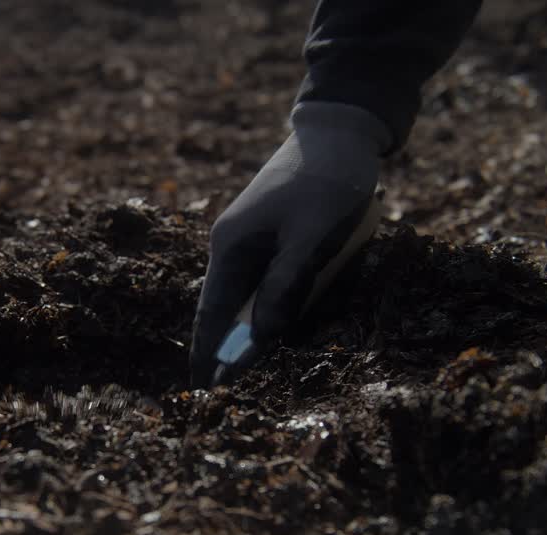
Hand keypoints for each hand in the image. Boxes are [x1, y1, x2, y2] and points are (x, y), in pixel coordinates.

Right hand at [189, 102, 389, 386]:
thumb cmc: (329, 180)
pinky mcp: (273, 236)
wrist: (342, 129)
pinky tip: (270, 330)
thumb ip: (286, 286)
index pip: (212, 314)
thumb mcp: (312, 237)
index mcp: (232, 246)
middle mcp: (233, 245)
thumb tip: (258, 339)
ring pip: (243, 298)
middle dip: (224, 350)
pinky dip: (263, 310)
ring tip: (243, 372)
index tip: (203, 391)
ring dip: (243, 333)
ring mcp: (252, 239)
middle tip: (226, 394)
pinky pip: (262, 283)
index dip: (208, 354)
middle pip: (223, 310)